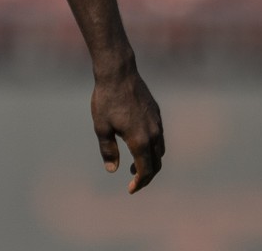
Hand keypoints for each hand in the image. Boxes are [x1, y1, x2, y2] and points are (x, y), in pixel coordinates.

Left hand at [91, 66, 164, 192]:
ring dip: (151, 161)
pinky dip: (152, 147)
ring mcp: (157, 122)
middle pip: (156, 163)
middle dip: (146, 176)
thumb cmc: (106, 100)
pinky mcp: (156, 112)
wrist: (118, 72)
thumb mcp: (101, 127)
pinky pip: (159, 136)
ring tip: (134, 164)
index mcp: (140, 140)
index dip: (139, 183)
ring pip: (160, 150)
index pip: (146, 170)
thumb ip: (108, 151)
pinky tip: (138, 143)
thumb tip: (113, 170)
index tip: (130, 189)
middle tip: (133, 181)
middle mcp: (153, 133)